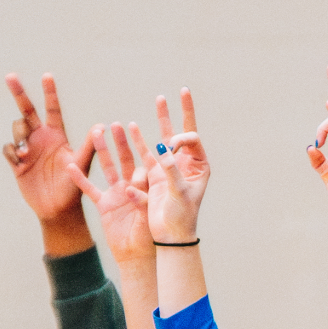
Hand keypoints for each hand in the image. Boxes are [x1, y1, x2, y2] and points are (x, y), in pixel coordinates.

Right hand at [3, 74, 96, 226]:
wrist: (57, 209)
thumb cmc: (74, 188)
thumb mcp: (81, 165)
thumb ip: (89, 145)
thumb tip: (102, 125)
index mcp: (57, 135)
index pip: (52, 109)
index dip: (50, 93)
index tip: (47, 76)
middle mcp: (41, 138)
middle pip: (27, 110)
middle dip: (19, 93)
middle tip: (10, 76)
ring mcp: (28, 149)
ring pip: (16, 129)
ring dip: (19, 136)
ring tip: (27, 154)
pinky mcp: (17, 162)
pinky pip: (8, 149)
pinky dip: (12, 152)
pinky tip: (20, 163)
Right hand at [66, 124, 154, 266]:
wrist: (136, 256)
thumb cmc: (151, 236)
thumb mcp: (151, 213)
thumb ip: (145, 196)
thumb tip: (138, 179)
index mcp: (148, 187)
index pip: (145, 163)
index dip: (142, 146)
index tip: (136, 128)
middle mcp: (132, 186)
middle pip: (126, 159)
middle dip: (121, 142)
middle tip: (116, 125)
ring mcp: (116, 194)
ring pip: (108, 168)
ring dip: (102, 151)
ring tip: (97, 133)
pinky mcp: (104, 204)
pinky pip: (89, 189)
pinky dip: (80, 179)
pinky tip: (69, 165)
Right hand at [132, 90, 207, 242]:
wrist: (170, 236)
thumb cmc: (181, 216)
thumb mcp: (179, 192)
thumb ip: (172, 170)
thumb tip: (164, 149)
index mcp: (198, 166)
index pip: (191, 139)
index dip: (180, 138)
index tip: (170, 146)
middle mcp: (183, 164)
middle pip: (178, 133)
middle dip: (177, 113)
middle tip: (178, 92)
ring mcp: (166, 169)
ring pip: (159, 141)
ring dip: (154, 123)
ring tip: (154, 102)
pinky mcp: (152, 177)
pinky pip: (144, 155)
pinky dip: (135, 142)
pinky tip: (129, 128)